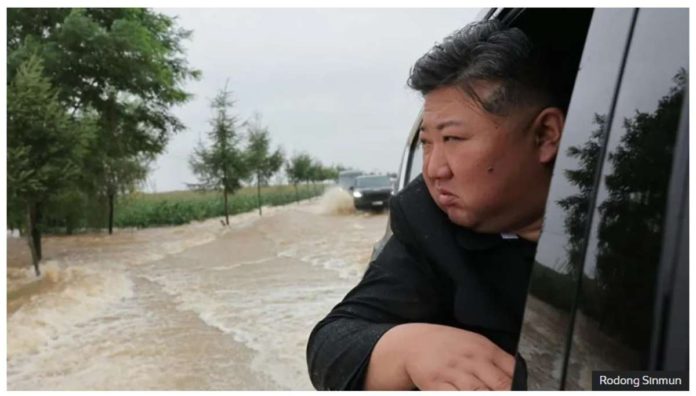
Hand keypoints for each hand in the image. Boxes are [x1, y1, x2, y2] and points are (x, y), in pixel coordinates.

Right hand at [365, 323, 514, 389]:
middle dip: (505, 394)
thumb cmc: (447, 345)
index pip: (513, 371)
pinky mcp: (437, 384)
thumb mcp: (475, 344)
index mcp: (485, 349)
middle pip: (501, 386)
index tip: (519, 393)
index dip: (519, 387)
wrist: (412, 342)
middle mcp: (472, 360)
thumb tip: (517, 380)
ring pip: (480, 394)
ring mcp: (454, 372)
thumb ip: (496, 361)